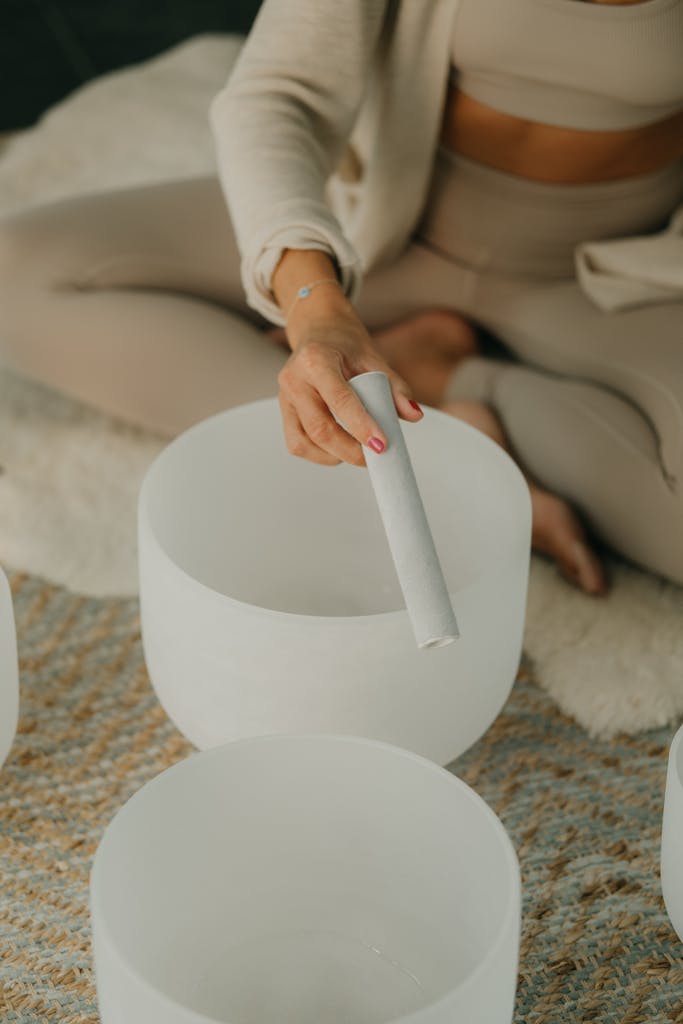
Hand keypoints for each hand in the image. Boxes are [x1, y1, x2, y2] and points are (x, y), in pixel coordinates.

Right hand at [277, 305, 422, 466]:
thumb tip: (413, 415)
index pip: (339, 399)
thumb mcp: (372, 358)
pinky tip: (338, 450)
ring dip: (334, 456)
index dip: (361, 425)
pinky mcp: (284, 412)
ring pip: (304, 441)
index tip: (381, 444)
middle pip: (319, 428)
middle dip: (350, 450)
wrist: (318, 330)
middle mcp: (294, 379)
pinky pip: (297, 443)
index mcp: (316, 360)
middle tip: (375, 455)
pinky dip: (319, 454)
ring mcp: (285, 398)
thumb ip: (394, 388)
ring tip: (358, 452)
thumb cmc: (343, 344)